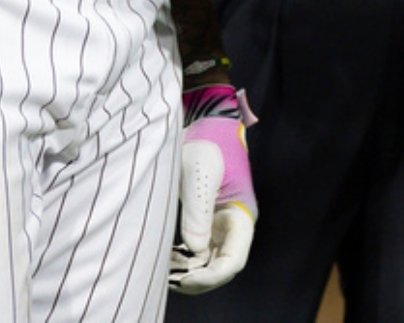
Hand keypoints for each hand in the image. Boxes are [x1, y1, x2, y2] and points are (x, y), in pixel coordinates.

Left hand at [169, 86, 256, 293]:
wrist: (203, 124)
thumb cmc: (206, 144)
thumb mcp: (198, 175)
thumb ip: (197, 211)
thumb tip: (194, 250)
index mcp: (240, 216)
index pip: (232, 261)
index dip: (210, 276)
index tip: (184, 278)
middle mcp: (233, 226)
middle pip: (219, 268)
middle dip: (196, 279)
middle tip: (167, 278)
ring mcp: (219, 226)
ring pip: (207, 263)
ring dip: (187, 272)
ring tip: (163, 269)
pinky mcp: (205, 222)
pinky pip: (197, 252)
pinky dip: (182, 261)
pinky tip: (165, 259)